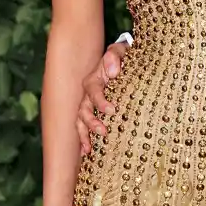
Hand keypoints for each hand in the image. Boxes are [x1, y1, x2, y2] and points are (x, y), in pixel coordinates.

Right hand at [75, 41, 128, 155]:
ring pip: (81, 121)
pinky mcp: (95, 114)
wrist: (125, 63)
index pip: (93, 90)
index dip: (100, 101)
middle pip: (84, 109)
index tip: (111, 110)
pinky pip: (85, 128)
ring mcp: (90, 105)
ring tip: (89, 149)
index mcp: (95, 79)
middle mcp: (89, 94)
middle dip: (91, 122)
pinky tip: (86, 153)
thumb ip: (116, 55)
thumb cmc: (124, 58)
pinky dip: (84, 140)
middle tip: (103, 132)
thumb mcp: (122, 51)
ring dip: (84, 135)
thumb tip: (112, 71)